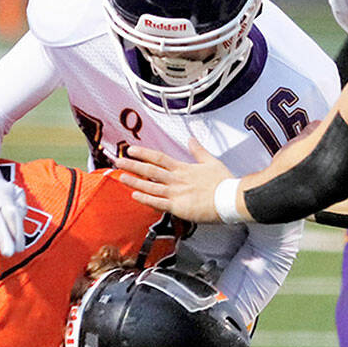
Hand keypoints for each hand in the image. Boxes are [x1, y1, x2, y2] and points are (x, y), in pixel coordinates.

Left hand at [113, 139, 234, 222]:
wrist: (231, 198)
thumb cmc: (224, 182)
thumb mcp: (211, 161)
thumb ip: (198, 151)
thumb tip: (191, 139)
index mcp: (183, 168)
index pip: (159, 158)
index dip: (143, 153)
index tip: (131, 150)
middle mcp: (176, 179)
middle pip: (150, 170)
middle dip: (132, 164)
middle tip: (117, 160)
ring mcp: (176, 193)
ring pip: (150, 185)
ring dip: (134, 180)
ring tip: (120, 176)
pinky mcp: (178, 207)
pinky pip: (158, 202)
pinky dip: (145, 199)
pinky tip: (134, 195)